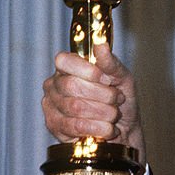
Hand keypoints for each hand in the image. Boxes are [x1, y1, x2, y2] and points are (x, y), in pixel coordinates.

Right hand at [41, 43, 146, 167]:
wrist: (124, 128)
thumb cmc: (121, 99)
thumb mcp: (122, 77)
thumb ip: (111, 63)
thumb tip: (102, 46)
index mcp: (68, 67)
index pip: (64, 61)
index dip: (87, 70)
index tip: (107, 79)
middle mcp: (55, 84)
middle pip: (72, 86)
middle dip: (103, 95)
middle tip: (117, 99)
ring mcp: (51, 105)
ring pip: (75, 107)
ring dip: (104, 113)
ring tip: (114, 114)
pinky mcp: (54, 126)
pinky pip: (76, 126)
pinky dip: (99, 128)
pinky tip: (108, 128)